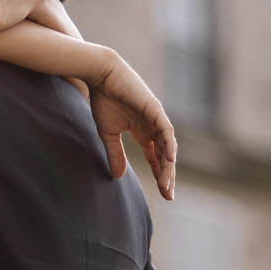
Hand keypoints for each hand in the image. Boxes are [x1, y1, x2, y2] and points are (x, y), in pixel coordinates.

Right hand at [88, 53, 176, 199]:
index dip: (159, 174)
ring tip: (166, 183)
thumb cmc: (103, 99)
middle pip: (165, 156)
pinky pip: (166, 130)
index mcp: (143, 132)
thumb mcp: (108, 133)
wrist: (101, 74)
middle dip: (167, 175)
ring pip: (168, 146)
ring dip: (168, 165)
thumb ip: (115, 154)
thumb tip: (118, 177)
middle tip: (168, 195)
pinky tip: (170, 160)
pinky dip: (169, 145)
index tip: (162, 193)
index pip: (156, 158)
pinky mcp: (155, 109)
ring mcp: (156, 118)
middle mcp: (153, 127)